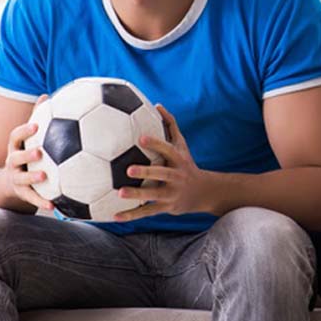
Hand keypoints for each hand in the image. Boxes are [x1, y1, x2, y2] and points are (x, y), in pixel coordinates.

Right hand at [2, 94, 53, 211]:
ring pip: (21, 179)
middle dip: (26, 154)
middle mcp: (13, 163)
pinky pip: (32, 199)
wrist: (5, 183)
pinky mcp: (22, 194)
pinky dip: (42, 202)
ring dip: (32, 178)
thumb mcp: (26, 138)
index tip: (36, 125)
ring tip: (44, 177)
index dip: (24, 130)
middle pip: (15, 157)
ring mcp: (16, 179)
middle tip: (39, 152)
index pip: (15, 137)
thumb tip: (46, 94)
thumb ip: (37, 117)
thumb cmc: (23, 154)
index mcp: (16, 148)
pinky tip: (54, 206)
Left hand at [112, 104, 216, 221]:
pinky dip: (131, 215)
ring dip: (137, 195)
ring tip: (120, 193)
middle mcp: (177, 177)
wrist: (204, 193)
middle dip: (147, 172)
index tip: (140, 137)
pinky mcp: (166, 208)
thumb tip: (157, 104)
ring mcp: (172, 194)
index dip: (156, 144)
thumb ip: (170, 125)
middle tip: (129, 169)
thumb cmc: (187, 164)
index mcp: (179, 161)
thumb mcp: (182, 145)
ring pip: (153, 196)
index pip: (168, 150)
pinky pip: (147, 212)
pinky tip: (115, 216)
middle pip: (162, 174)